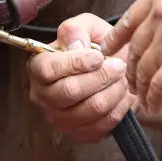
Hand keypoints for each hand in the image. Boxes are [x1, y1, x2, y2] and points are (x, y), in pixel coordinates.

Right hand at [27, 13, 134, 141]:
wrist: (113, 71)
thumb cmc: (96, 48)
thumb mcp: (86, 26)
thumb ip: (76, 29)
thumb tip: (75, 46)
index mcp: (38, 67)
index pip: (48, 69)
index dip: (75, 63)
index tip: (99, 56)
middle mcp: (42, 95)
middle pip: (70, 91)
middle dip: (100, 77)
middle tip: (119, 66)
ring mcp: (58, 118)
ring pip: (91, 108)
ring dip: (114, 92)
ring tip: (123, 78)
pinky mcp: (78, 134)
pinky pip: (103, 125)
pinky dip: (119, 108)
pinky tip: (123, 95)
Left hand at [102, 0, 161, 114]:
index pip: (129, 18)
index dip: (116, 37)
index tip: (108, 48)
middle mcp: (160, 15)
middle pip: (134, 46)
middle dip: (129, 65)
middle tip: (127, 77)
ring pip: (144, 68)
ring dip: (140, 85)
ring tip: (141, 95)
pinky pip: (160, 85)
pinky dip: (154, 98)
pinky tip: (153, 105)